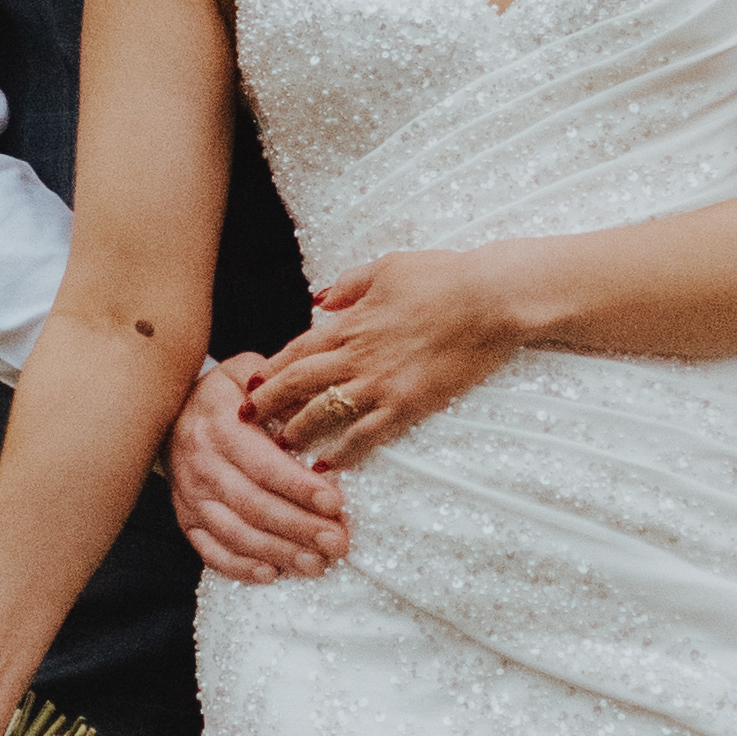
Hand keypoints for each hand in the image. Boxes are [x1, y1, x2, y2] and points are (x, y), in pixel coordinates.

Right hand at [167, 352, 353, 583]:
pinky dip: (240, 567)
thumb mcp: (248, 374)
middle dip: (299, 528)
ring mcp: (190, 495)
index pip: (263, 463)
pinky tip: (272, 574)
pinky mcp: (186, 518)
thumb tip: (321, 409)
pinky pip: (210, 550)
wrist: (169, 410)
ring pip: (236, 533)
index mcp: (219, 426)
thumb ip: (282, 389)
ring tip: (317, 565)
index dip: (299, 487)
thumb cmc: (224, 394)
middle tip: (337, 543)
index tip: (335, 503)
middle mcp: (201, 464)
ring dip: (278, 553)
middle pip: (253, 505)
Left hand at [246, 251, 515, 469]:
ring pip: (323, 414)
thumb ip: (349, 284)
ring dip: (297, 432)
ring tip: (279, 447)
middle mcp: (356, 355)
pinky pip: (365, 436)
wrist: (489, 299)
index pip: (298, 349)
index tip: (252, 384)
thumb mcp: (388, 267)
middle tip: (247, 421)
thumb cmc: (444, 276)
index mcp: (350, 322)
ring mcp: (380, 383)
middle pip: (298, 384)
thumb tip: (320, 299)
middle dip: (269, 404)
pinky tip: (325, 468)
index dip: (272, 369)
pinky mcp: (407, 404)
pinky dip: (342, 454)